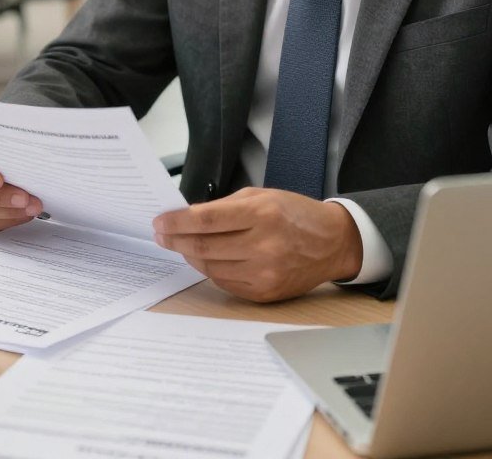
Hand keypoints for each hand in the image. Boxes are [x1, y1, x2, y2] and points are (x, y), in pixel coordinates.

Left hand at [152, 188, 362, 301]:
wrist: (332, 243)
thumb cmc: (294, 214)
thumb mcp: (260, 196)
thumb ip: (224, 207)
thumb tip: (187, 218)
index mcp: (261, 214)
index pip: (206, 220)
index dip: (177, 223)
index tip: (159, 222)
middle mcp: (263, 245)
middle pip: (203, 247)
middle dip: (175, 241)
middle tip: (161, 235)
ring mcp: (265, 273)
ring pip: (210, 268)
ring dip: (190, 256)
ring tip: (181, 245)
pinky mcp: (265, 293)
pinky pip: (225, 283)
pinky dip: (210, 271)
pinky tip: (206, 259)